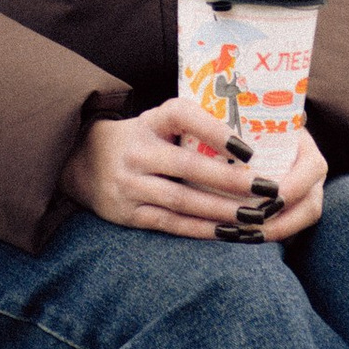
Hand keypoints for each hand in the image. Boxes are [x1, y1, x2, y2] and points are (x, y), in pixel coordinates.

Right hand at [59, 97, 326, 239]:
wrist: (81, 164)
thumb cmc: (138, 140)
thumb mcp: (154, 122)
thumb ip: (191, 127)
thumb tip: (249, 133)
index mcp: (147, 122)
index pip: (180, 116)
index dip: (213, 129)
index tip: (248, 146)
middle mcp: (136, 152)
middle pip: (188, 168)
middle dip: (231, 180)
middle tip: (267, 189)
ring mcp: (130, 185)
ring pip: (183, 201)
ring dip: (222, 211)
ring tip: (255, 217)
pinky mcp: (129, 214)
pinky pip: (171, 224)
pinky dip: (203, 230)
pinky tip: (230, 233)